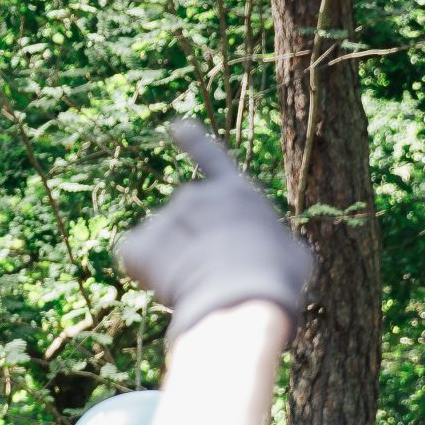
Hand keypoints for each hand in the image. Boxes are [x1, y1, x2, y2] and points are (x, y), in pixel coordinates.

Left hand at [114, 121, 313, 345]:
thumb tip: (279, 249)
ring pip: (160, 244)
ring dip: (171, 262)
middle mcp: (195, 196)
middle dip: (190, 244)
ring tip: (195, 283)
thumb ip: (276, 242)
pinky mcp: (140, 246)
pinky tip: (166, 285)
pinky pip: (133, 258)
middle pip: (184, 222)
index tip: (175, 127)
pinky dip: (143, 273)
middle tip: (212, 273)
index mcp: (236, 192)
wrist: (241, 297)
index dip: (193, 142)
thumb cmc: (274, 277)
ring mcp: (165, 217)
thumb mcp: (291, 254)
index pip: (212, 158)